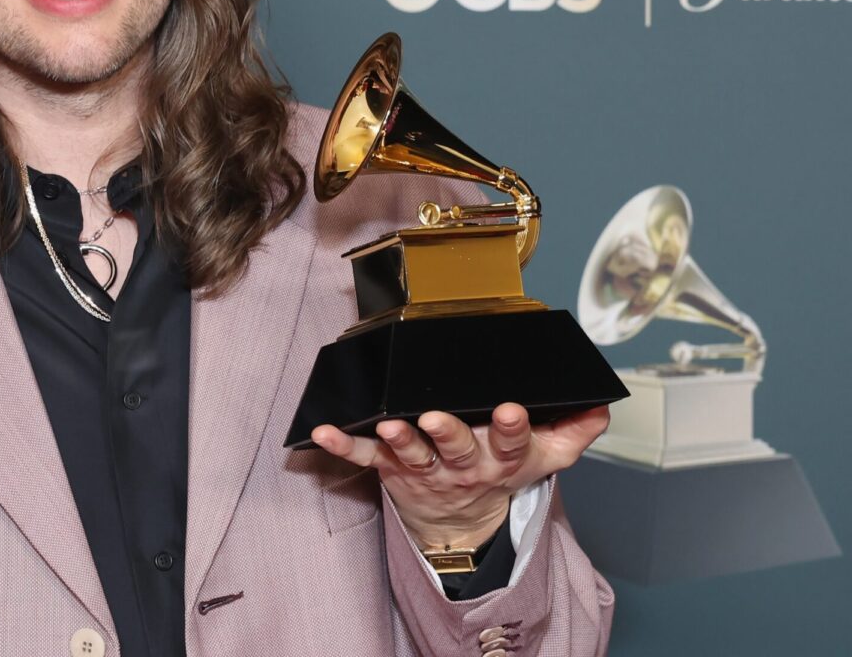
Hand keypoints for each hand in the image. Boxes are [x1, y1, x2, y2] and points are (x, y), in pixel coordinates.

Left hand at [311, 403, 609, 550]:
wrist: (463, 522)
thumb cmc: (501, 471)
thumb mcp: (546, 457)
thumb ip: (576, 429)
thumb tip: (600, 402)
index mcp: (502, 457)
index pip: (510, 440)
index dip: (509, 426)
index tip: (507, 408)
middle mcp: (463, 464)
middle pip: (457, 447)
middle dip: (447, 432)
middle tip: (436, 418)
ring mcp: (425, 469)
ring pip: (412, 453)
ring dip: (399, 439)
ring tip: (387, 425)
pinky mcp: (392, 470)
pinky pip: (365, 458)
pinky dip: (343, 446)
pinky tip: (323, 432)